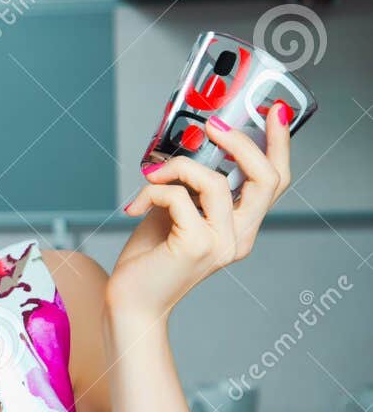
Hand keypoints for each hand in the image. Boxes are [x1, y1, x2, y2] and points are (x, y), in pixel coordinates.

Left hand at [106, 100, 293, 321]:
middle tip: (212, 126)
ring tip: (152, 176)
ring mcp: (221, 244)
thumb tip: (193, 144)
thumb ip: (193, 184)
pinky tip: (136, 205)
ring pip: (214, 182)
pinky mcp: (196, 246)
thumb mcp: (177, 211)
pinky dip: (153, 192)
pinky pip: (178, 197)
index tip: (275, 110)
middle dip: (242, 143)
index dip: (280, 144)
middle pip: (266, 178)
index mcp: (241, 228)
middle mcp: (239, 238)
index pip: (274, 183)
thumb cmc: (151, 258)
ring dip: (177, 168)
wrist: (130, 301)